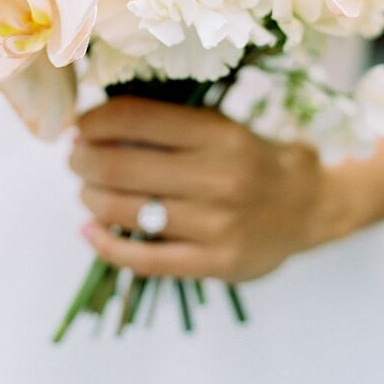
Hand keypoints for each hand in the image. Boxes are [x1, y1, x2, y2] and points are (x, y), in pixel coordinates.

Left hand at [69, 97, 355, 282]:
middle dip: (83, 161)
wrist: (308, 206)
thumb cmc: (250, 159)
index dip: (94, 121)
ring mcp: (218, 224)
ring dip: (91, 199)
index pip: (136, 119)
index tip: (80, 124)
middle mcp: (219, 177)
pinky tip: (90, 231)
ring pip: (127, 212)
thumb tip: (94, 121)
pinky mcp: (215, 263)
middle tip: (75, 159)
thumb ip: (167, 125)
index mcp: (218, 133)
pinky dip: (106, 244)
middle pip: (120, 167)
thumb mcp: (219, 126)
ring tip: (87, 191)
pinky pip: (143, 259)